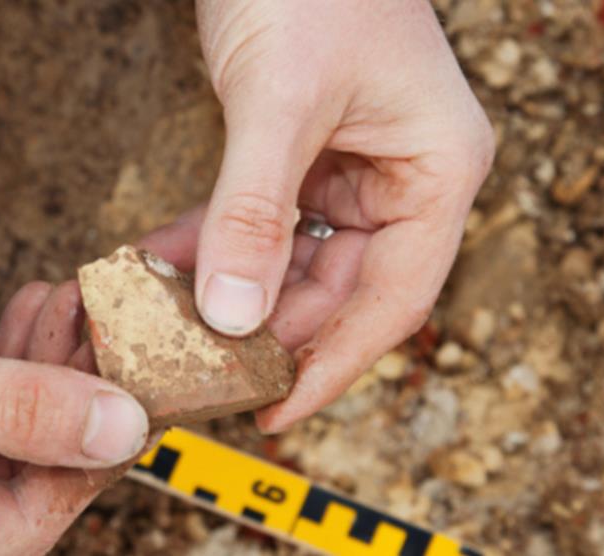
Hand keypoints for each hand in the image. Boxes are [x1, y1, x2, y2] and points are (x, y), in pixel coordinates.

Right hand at [0, 199, 148, 553]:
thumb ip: (22, 408)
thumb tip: (124, 429)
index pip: (32, 516)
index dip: (92, 453)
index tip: (141, 390)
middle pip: (34, 470)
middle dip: (75, 395)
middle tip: (108, 331)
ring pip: (21, 426)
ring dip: (53, 364)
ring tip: (73, 303)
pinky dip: (21, 352)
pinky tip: (37, 307)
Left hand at [148, 1, 493, 431]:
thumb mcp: (279, 99)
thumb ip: (255, 210)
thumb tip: (233, 315)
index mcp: (436, 170)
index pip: (394, 297)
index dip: (335, 362)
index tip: (276, 411)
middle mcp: (403, 177)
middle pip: (339, 287)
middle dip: (267, 328)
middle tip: (200, 369)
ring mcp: (353, 167)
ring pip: (294, 260)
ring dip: (233, 288)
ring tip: (170, 320)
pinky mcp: (305, 154)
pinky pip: (264, 220)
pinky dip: (218, 243)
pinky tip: (167, 264)